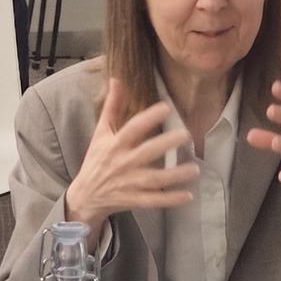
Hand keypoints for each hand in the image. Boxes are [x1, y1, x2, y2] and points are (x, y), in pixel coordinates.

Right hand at [64, 78, 197, 236]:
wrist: (85, 195)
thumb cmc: (97, 159)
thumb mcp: (101, 132)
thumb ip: (112, 106)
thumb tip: (116, 79)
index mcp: (115, 144)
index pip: (132, 129)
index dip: (148, 118)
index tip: (166, 107)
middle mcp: (122, 163)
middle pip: (146, 153)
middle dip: (165, 144)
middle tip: (187, 135)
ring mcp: (129, 183)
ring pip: (154, 179)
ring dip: (175, 175)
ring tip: (195, 168)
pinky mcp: (134, 200)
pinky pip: (154, 200)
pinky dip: (171, 200)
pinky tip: (188, 195)